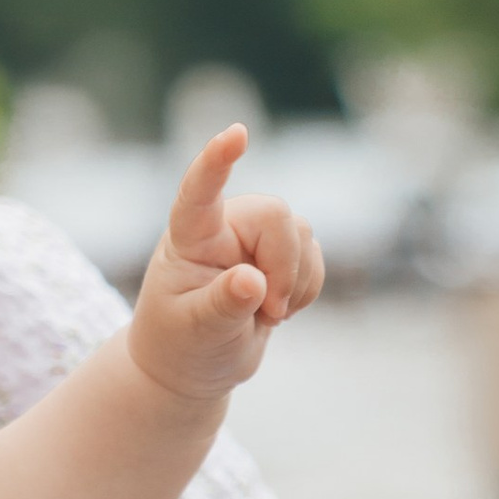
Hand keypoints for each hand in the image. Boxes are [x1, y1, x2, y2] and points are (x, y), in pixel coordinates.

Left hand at [127, 124, 323, 405]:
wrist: (195, 365)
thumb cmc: (182, 343)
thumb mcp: (197, 331)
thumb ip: (223, 305)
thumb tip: (252, 281)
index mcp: (189, 238)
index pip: (200, 193)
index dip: (217, 162)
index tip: (237, 133)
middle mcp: (224, 226)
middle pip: (276, 215)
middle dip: (284, 266)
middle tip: (269, 312)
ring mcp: (255, 237)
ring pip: (302, 233)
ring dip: (295, 282)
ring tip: (264, 315)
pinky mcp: (281, 253)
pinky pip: (316, 256)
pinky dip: (308, 288)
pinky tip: (279, 309)